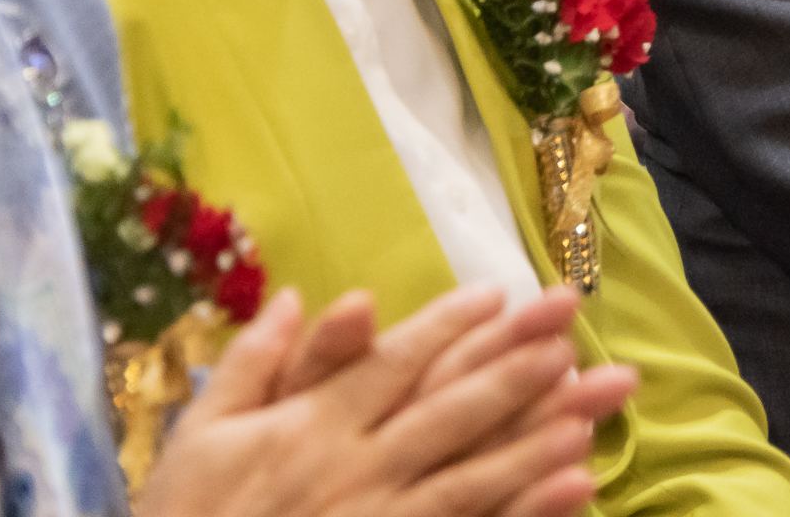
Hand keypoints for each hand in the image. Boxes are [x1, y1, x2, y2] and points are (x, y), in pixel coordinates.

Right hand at [138, 284, 636, 516]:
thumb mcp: (199, 437)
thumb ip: (251, 364)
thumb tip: (298, 294)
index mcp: (311, 428)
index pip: (392, 365)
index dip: (447, 327)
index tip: (497, 294)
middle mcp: (354, 470)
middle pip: (448, 410)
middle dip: (513, 369)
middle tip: (570, 333)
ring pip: (474, 474)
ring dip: (535, 436)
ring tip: (589, 403)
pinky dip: (527, 510)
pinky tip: (575, 485)